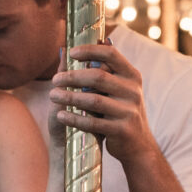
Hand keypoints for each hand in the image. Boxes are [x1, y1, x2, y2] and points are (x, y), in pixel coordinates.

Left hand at [49, 41, 157, 164]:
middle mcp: (132, 91)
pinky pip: (93, 123)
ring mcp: (129, 111)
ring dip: (69, 97)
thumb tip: (73, 46)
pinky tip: (60, 115)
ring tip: (52, 96)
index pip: (111, 54)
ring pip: (93, 100)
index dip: (90, 51)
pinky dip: (74, 118)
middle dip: (72, 76)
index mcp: (132, 76)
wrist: (138, 146)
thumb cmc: (121, 112)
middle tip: (54, 79)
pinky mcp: (121, 130)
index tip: (71, 52)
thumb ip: (103, 69)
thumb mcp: (119, 88)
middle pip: (98, 76)